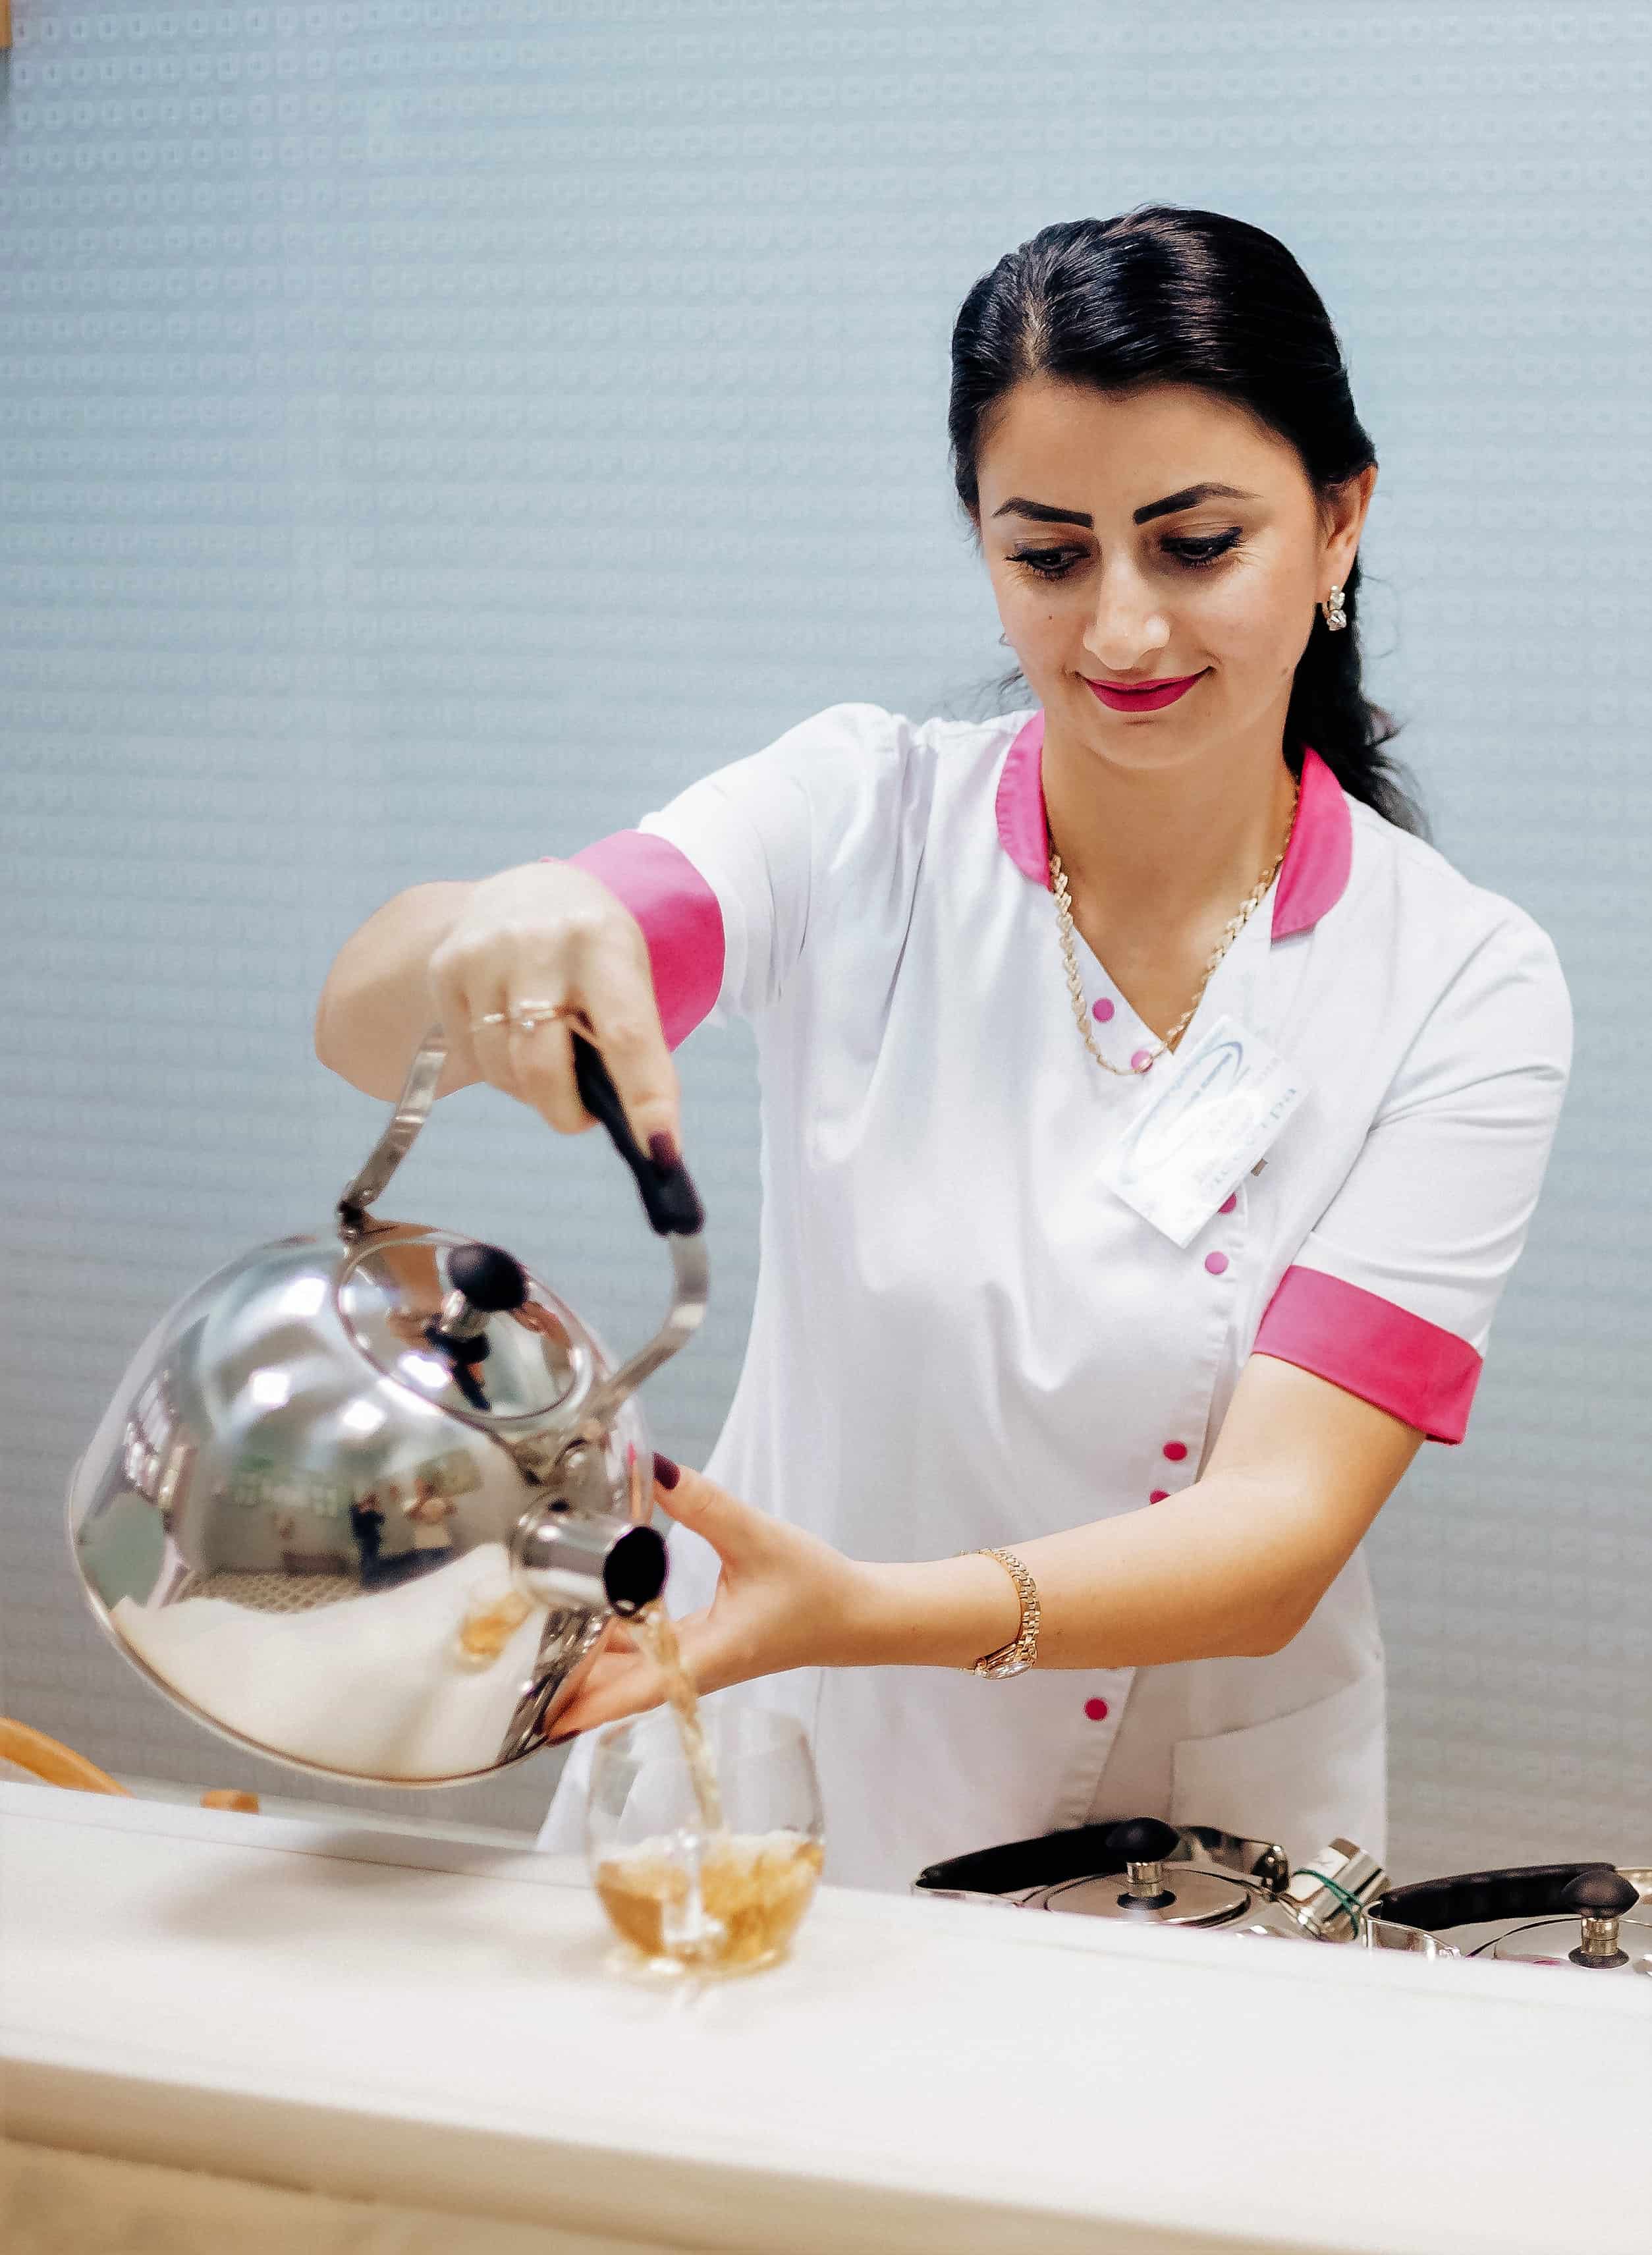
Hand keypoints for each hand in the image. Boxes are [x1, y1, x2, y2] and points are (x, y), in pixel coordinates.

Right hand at [426, 859, 679, 1153]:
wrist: (526, 889)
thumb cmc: (591, 948)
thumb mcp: (627, 975)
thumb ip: (634, 1044)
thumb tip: (649, 1135)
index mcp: (602, 942)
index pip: (627, 1032)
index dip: (645, 1095)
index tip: (661, 1148)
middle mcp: (539, 945)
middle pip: (546, 1065)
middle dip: (566, 1112)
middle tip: (582, 1118)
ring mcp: (484, 956)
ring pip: (504, 1070)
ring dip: (531, 1090)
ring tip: (550, 1063)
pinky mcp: (445, 970)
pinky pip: (472, 1056)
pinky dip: (499, 1067)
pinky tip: (513, 1036)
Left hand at [546, 1464, 878, 1739]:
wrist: (854, 1616)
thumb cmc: (815, 1588)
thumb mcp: (757, 1538)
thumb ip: (704, 1504)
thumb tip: (654, 1468)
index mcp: (704, 1657)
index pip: (629, 1694)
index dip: (579, 1709)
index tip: (533, 1720)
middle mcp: (690, 1670)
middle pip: (613, 1688)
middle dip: (563, 1682)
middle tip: (507, 1663)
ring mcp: (692, 1664)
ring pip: (624, 1672)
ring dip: (584, 1662)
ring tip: (530, 1638)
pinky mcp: (698, 1651)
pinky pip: (642, 1655)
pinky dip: (610, 1642)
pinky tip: (584, 1615)